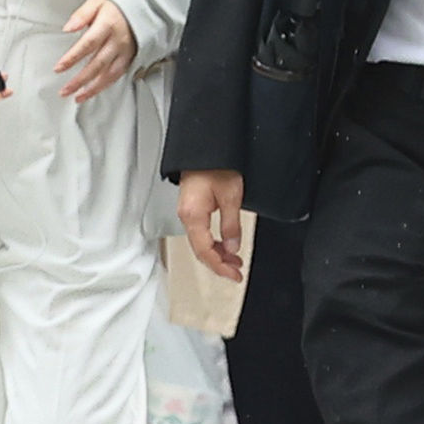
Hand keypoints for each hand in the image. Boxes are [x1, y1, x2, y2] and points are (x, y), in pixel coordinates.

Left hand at [56, 0, 138, 103]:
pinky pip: (117, 75)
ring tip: (77, 97)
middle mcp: (117, 41)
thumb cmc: (117, 4)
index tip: (59, 68)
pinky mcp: (130, 58)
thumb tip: (68, 27)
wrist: (143, 6)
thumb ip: (81, 15)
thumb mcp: (97, 1)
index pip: (88, 44)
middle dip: (80, 80)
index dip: (73, 58)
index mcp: (107, 25)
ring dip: (92, 88)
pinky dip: (105, 86)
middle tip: (65, 90)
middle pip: (97, 64)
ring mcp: (125, 51)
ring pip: (109, 74)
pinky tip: (93, 91)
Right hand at [174, 167, 247, 281]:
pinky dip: (212, 243)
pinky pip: (200, 233)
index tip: (234, 275)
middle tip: (236, 272)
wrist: (205, 148)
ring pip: (200, 243)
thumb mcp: (231, 197)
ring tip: (234, 261)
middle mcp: (186, 216)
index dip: (220, 266)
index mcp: (193, 215)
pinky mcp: (191, 208)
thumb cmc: (215, 166)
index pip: (205, 251)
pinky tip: (224, 245)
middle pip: (200, 250)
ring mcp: (187, 212)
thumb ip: (231, 225)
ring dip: (216, 254)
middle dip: (219, 264)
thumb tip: (232, 247)